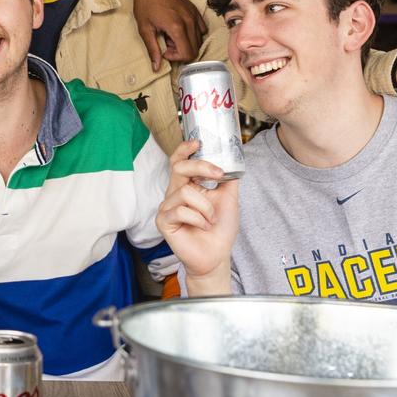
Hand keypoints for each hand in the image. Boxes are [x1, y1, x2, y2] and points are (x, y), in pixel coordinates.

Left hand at [129, 0, 204, 70]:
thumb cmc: (145, 3)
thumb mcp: (145, 29)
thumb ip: (153, 50)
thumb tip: (156, 67)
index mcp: (177, 27)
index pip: (187, 54)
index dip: (176, 58)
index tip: (164, 51)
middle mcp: (189, 21)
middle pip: (195, 49)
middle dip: (180, 51)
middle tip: (166, 43)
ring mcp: (193, 14)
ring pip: (199, 39)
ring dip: (186, 42)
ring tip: (171, 34)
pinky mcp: (194, 9)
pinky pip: (201, 28)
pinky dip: (193, 33)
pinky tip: (179, 28)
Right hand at [155, 141, 237, 294]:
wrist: (217, 255)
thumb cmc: (220, 228)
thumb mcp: (229, 197)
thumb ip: (229, 177)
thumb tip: (232, 158)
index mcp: (188, 185)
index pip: (180, 161)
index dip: (185, 149)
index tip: (198, 142)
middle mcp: (175, 193)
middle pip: (179, 167)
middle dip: (200, 166)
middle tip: (217, 174)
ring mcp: (167, 207)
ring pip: (186, 193)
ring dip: (206, 207)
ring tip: (210, 220)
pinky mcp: (163, 221)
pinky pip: (181, 211)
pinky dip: (198, 219)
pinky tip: (202, 227)